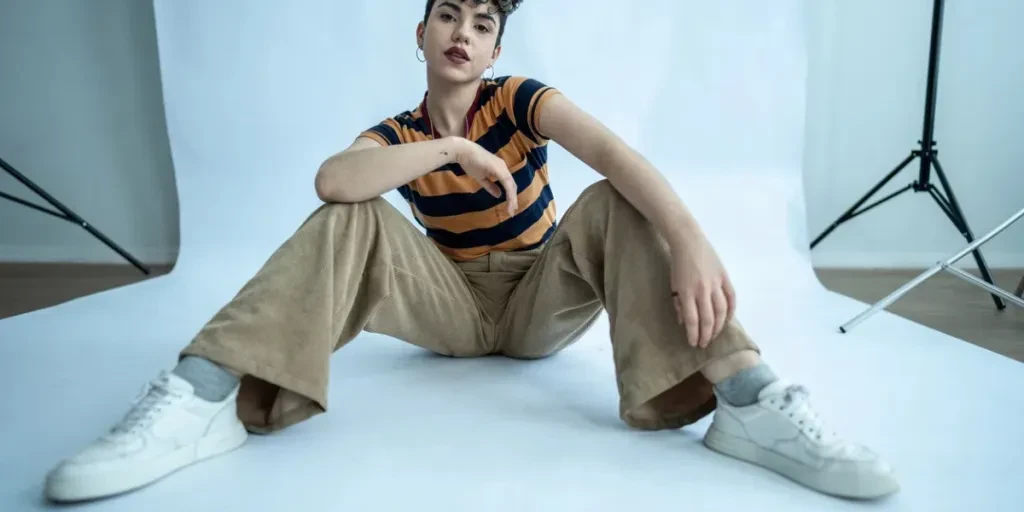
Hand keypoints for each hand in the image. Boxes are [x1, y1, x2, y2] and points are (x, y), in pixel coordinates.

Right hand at [453, 138, 517, 214]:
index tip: (510, 207)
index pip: (508, 184)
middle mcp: (503, 167)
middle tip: (512, 212)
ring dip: (512, 198)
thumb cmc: (470, 162)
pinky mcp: (498, 168)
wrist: (463, 152)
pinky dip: (509, 193)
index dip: (510, 195)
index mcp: (500, 169)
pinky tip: (509, 201)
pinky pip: (506, 183)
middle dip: (513, 199)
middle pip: (512, 185)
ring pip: (511, 185)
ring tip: (511, 210)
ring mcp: (502, 167)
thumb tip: (499, 195)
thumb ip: (490, 186)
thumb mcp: (481, 177)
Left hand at [669, 233, 736, 348]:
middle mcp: (703, 290)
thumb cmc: (678, 264)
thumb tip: (684, 322)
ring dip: (719, 326)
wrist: (689, 242)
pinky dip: (731, 311)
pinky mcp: (725, 277)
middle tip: (704, 344)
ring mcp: (716, 283)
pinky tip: (728, 321)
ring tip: (715, 335)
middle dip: (707, 334)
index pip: (692, 319)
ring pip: (722, 311)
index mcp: (687, 292)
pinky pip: (731, 298)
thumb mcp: (673, 285)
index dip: (693, 334)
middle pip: (708, 318)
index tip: (693, 343)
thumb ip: (679, 304)